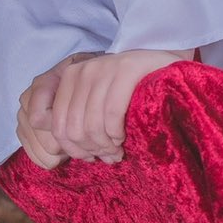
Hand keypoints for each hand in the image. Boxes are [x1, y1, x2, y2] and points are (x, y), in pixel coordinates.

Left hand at [18, 48, 192, 165]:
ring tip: (117, 150)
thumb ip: (76, 118)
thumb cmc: (128, 90)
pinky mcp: (127, 70)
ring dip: (105, 146)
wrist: (165, 65)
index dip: (72, 149)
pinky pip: (112, 114)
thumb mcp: (96, 99)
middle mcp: (83, 70)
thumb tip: (58, 151)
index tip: (90, 156)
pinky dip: (116, 133)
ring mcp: (105, 68)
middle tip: (108, 156)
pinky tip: (123, 136)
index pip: (57, 125)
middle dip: (91, 150)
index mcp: (69, 77)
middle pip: (73, 128)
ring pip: (92, 124)